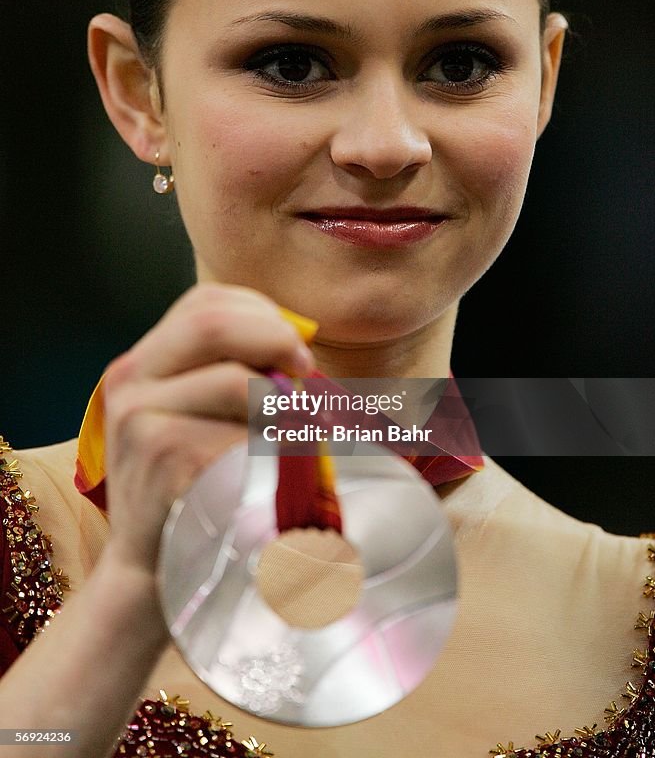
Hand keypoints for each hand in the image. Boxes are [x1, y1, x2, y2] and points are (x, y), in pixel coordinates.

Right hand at [100, 283, 314, 583]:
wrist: (149, 571)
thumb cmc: (192, 488)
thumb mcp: (199, 418)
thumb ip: (233, 374)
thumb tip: (298, 349)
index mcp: (145, 359)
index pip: (208, 301)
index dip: (263, 314)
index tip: (297, 352)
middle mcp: (131, 376)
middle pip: (214, 323)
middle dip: (277, 339)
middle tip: (307, 373)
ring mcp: (139, 416)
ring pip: (236, 380)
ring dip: (282, 407)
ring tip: (295, 436)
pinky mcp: (160, 457)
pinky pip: (238, 437)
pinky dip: (268, 453)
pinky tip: (266, 478)